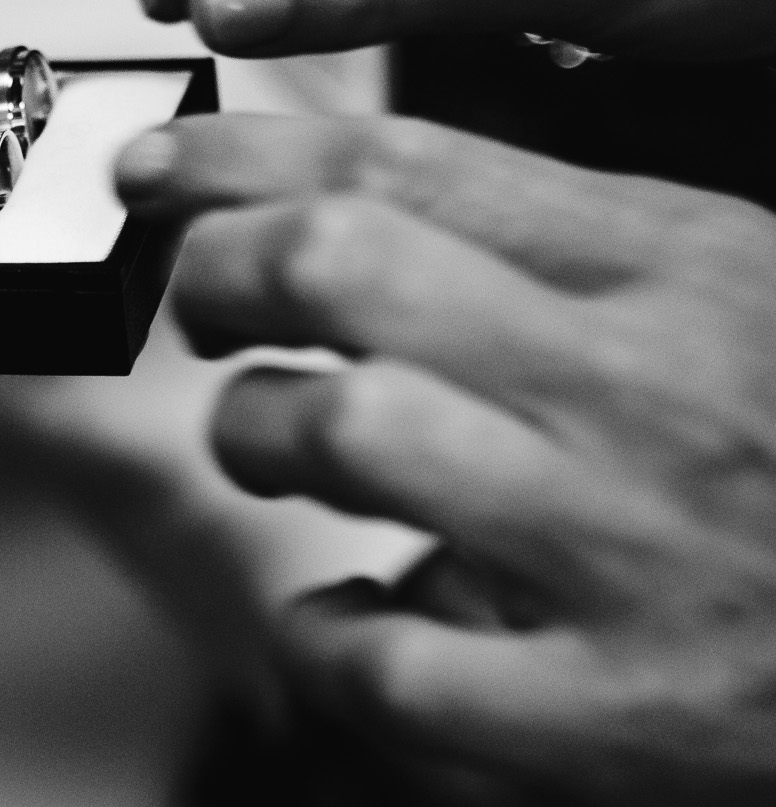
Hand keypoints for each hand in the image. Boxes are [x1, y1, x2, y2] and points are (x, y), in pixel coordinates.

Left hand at [114, 111, 775, 800]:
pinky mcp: (619, 708)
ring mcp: (627, 549)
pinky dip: (323, 635)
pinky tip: (340, 616)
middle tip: (205, 307)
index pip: (399, 160)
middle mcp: (639, 386)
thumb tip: (329, 182)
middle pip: (337, 265)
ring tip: (268, 441)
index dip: (236, 157)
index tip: (149, 171)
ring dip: (252, 432)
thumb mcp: (716, 278)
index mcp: (664, 263)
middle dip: (219, 273)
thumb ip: (547, 229)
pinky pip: (392, 661)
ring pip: (338, 431)